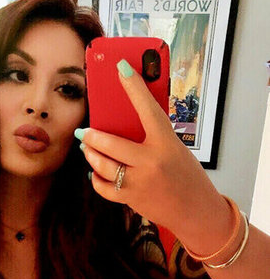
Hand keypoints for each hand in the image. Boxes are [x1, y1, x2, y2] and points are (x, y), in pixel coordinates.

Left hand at [77, 60, 225, 236]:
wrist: (194, 210)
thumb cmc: (186, 175)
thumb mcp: (175, 149)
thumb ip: (154, 136)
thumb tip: (126, 121)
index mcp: (166, 143)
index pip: (147, 108)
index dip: (134, 87)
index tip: (121, 68)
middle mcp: (151, 162)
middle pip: (110, 144)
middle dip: (92, 136)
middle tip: (84, 131)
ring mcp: (139, 182)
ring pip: (102, 166)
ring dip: (90, 155)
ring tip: (87, 148)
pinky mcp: (130, 198)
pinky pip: (104, 187)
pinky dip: (96, 178)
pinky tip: (95, 171)